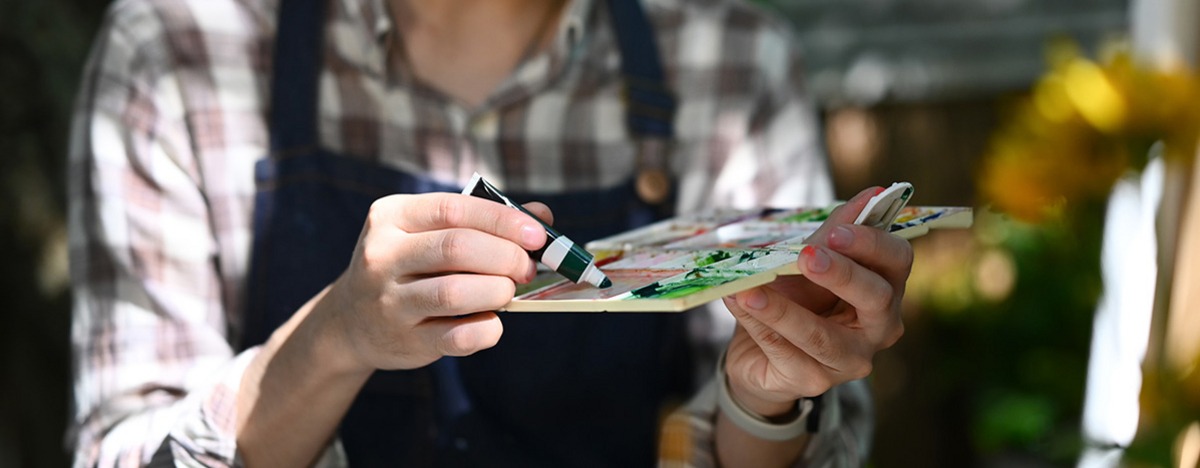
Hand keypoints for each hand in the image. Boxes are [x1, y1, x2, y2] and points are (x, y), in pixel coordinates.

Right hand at [312, 193, 550, 372]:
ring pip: (455, 293)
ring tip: (508, 291)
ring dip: (497, 291)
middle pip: (457, 248)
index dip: (502, 220)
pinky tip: (493, 321)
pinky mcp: (405, 341)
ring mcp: (389, 302)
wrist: (350, 320)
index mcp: (390, 216)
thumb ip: (481, 220)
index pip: (454, 209)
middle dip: (506, 257)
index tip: (537, 234)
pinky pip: (457, 337)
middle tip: (526, 268)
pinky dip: (487, 329)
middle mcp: (382, 256)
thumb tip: (542, 216)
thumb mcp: (428, 232)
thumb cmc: (407, 266)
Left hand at [721, 187, 912, 416]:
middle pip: (875, 298)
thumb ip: (836, 232)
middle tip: (807, 255)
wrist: (762, 355)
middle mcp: (879, 329)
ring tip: (750, 289)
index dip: (871, 243)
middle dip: (842, 274)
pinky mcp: (812, 381)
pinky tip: (738, 302)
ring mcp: (849, 360)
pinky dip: (758, 324)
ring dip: (783, 310)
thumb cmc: (798, 299)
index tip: (837, 230)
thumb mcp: (812, 262)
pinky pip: (783, 351)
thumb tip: (872, 193)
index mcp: (887, 290)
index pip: (898, 261)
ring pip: (821, 336)